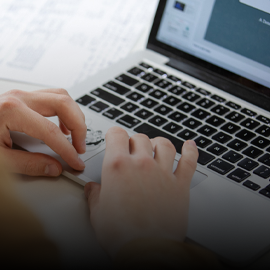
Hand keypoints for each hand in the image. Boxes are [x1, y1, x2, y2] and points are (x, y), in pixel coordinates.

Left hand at [0, 89, 86, 175]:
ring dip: (73, 116)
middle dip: (78, 126)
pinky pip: (53, 98)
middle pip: (64, 104)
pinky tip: (62, 127)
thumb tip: (53, 167)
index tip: (75, 162)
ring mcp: (21, 95)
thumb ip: (28, 165)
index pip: (51, 132)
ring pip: (61, 97)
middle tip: (79, 146)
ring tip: (75, 136)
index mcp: (11, 111)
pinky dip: (64, 112)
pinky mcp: (23, 98)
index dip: (67, 150)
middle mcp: (19, 98)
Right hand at [84, 126, 197, 257]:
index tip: (115, 138)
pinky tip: (189, 146)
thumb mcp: (98, 213)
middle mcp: (142, 165)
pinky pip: (189, 161)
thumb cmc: (122, 234)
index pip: (117, 134)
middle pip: (140, 138)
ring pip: (164, 144)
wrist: (146, 252)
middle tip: (132, 151)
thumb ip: (94, 195)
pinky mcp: (180, 185)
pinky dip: (191, 151)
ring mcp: (163, 173)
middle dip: (134, 142)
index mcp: (118, 167)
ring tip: (155, 148)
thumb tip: (92, 189)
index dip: (115, 134)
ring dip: (158, 143)